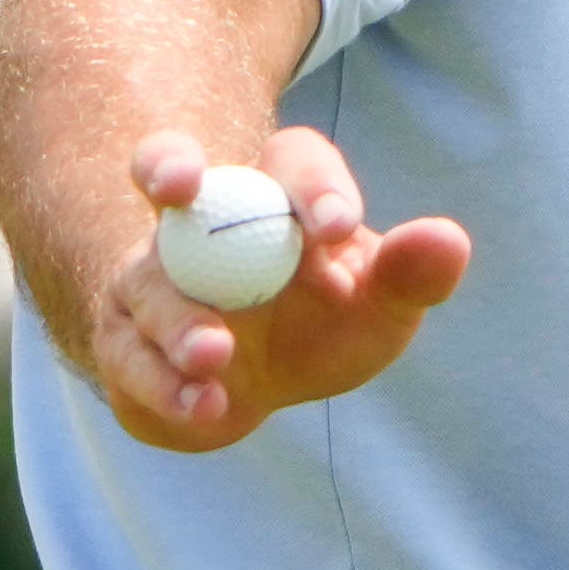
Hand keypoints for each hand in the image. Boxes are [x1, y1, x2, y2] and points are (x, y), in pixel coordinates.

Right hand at [78, 124, 467, 450]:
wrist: (240, 388)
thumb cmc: (317, 326)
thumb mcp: (374, 308)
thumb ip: (408, 277)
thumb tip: (447, 240)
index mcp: (275, 194)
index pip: (292, 163)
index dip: (312, 185)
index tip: (336, 226)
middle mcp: (199, 219)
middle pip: (170, 170)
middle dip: (167, 167)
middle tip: (182, 186)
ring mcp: (149, 276)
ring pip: (150, 280)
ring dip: (179, 316)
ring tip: (215, 354)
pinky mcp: (121, 341)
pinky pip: (130, 355)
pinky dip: (165, 382)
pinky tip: (205, 406)